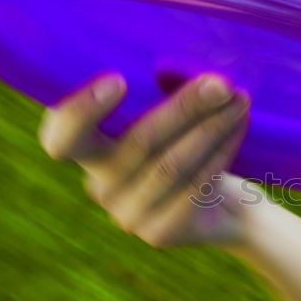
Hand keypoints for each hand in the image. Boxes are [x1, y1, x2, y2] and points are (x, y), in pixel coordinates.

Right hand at [39, 72, 254, 247]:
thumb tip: (186, 67)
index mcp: (90, 153)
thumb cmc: (190, 148)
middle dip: (184, 107)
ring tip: (239, 100)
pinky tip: (239, 129)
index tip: (118, 80)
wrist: (224, 209)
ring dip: (211, 128)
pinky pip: (193, 187)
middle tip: (220, 84)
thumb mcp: (171, 121)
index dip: (81, 112)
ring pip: (172, 164)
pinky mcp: (159, 233)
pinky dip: (219, 153)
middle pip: (138, 142)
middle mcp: (101, 187)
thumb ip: (162, 95)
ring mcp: (128, 216)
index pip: (61, 138)